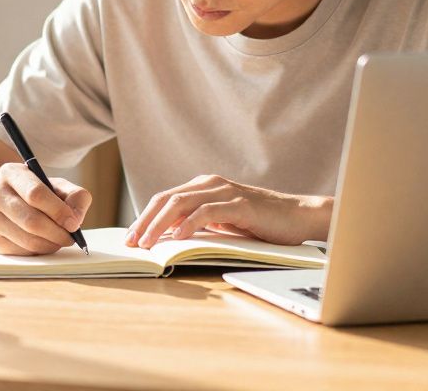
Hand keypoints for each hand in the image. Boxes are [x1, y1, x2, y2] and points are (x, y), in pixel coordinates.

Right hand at [0, 162, 91, 255]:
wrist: (1, 199)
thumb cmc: (35, 192)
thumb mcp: (56, 185)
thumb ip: (74, 196)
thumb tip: (75, 220)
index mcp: (10, 173)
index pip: (35, 194)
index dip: (58, 211)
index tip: (74, 223)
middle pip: (31, 221)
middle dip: (57, 233)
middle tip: (70, 237)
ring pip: (26, 240)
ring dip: (50, 244)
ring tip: (59, 240)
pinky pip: (20, 252)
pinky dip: (37, 251)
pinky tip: (43, 242)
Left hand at [125, 175, 331, 248]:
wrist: (297, 216)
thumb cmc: (260, 222)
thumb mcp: (222, 222)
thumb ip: (198, 222)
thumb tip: (166, 235)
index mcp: (203, 186)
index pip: (165, 199)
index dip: (144, 217)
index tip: (131, 237)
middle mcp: (211, 184)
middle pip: (167, 200)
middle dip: (145, 222)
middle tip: (132, 242)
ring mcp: (225, 192)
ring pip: (182, 204)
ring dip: (160, 225)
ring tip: (148, 243)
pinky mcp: (240, 204)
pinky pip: (207, 212)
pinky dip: (189, 224)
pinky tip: (178, 237)